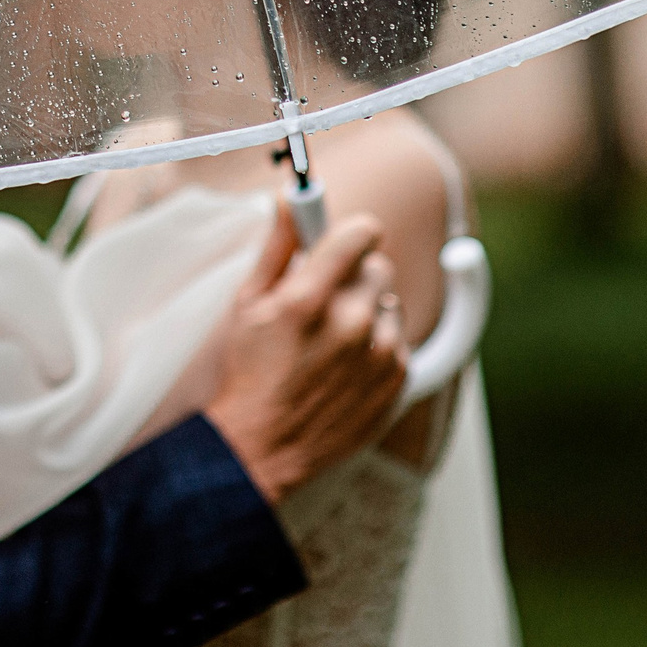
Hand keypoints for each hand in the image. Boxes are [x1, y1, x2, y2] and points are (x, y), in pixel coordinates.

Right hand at [201, 205, 405, 505]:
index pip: (362, 232)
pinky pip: (398, 340)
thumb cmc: (249, 374)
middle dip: (352, 275)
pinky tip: (346, 363)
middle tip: (324, 300)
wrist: (263, 448)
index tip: (343, 240)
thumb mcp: (248, 303)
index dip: (351, 233)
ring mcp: (378, 355)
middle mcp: (351, 324)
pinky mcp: (396, 381)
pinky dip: (377, 346)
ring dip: (367, 312)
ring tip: (333, 340)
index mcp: (310, 298)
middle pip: (377, 266)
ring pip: (388, 302)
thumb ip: (278, 245)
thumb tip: (291, 198)